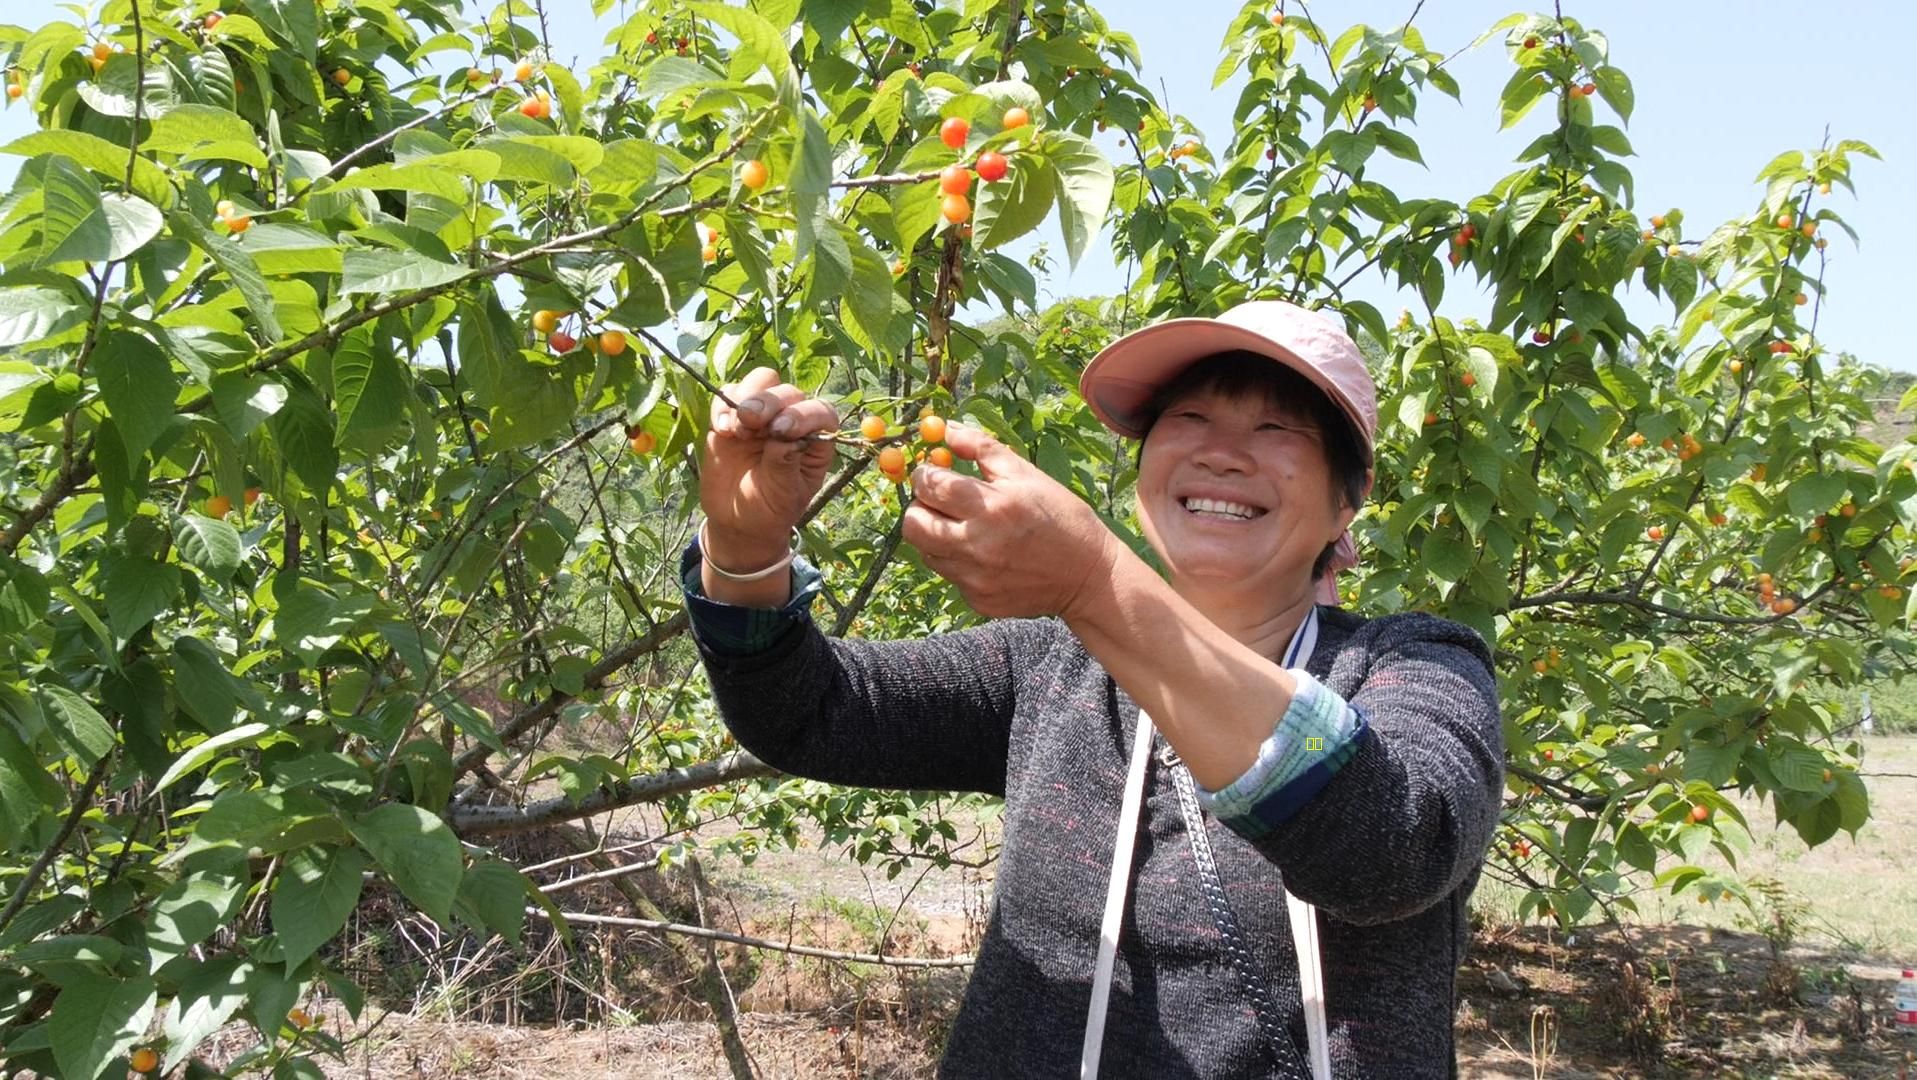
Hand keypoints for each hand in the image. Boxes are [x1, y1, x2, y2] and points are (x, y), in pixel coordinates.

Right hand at [698, 367, 839, 562]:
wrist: (736, 520)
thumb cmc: (770, 510)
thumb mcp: (783, 495)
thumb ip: (785, 466)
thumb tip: (784, 440)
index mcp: (815, 440)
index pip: (820, 412)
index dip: (803, 414)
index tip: (781, 430)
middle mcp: (791, 421)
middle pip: (787, 391)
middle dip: (769, 402)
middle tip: (750, 423)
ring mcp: (762, 416)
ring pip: (761, 382)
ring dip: (747, 398)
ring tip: (736, 430)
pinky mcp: (732, 417)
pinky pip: (728, 394)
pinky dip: (722, 406)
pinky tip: (721, 431)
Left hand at [904, 422, 1121, 619]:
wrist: (1088, 575)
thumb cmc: (1060, 517)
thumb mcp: (1026, 474)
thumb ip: (981, 448)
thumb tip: (946, 430)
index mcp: (991, 506)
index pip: (929, 485)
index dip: (924, 474)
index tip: (933, 473)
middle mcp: (976, 544)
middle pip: (913, 524)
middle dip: (919, 506)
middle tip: (939, 501)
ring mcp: (974, 577)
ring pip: (925, 551)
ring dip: (935, 534)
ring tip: (963, 527)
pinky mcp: (977, 599)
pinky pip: (949, 574)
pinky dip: (957, 561)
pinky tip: (984, 554)